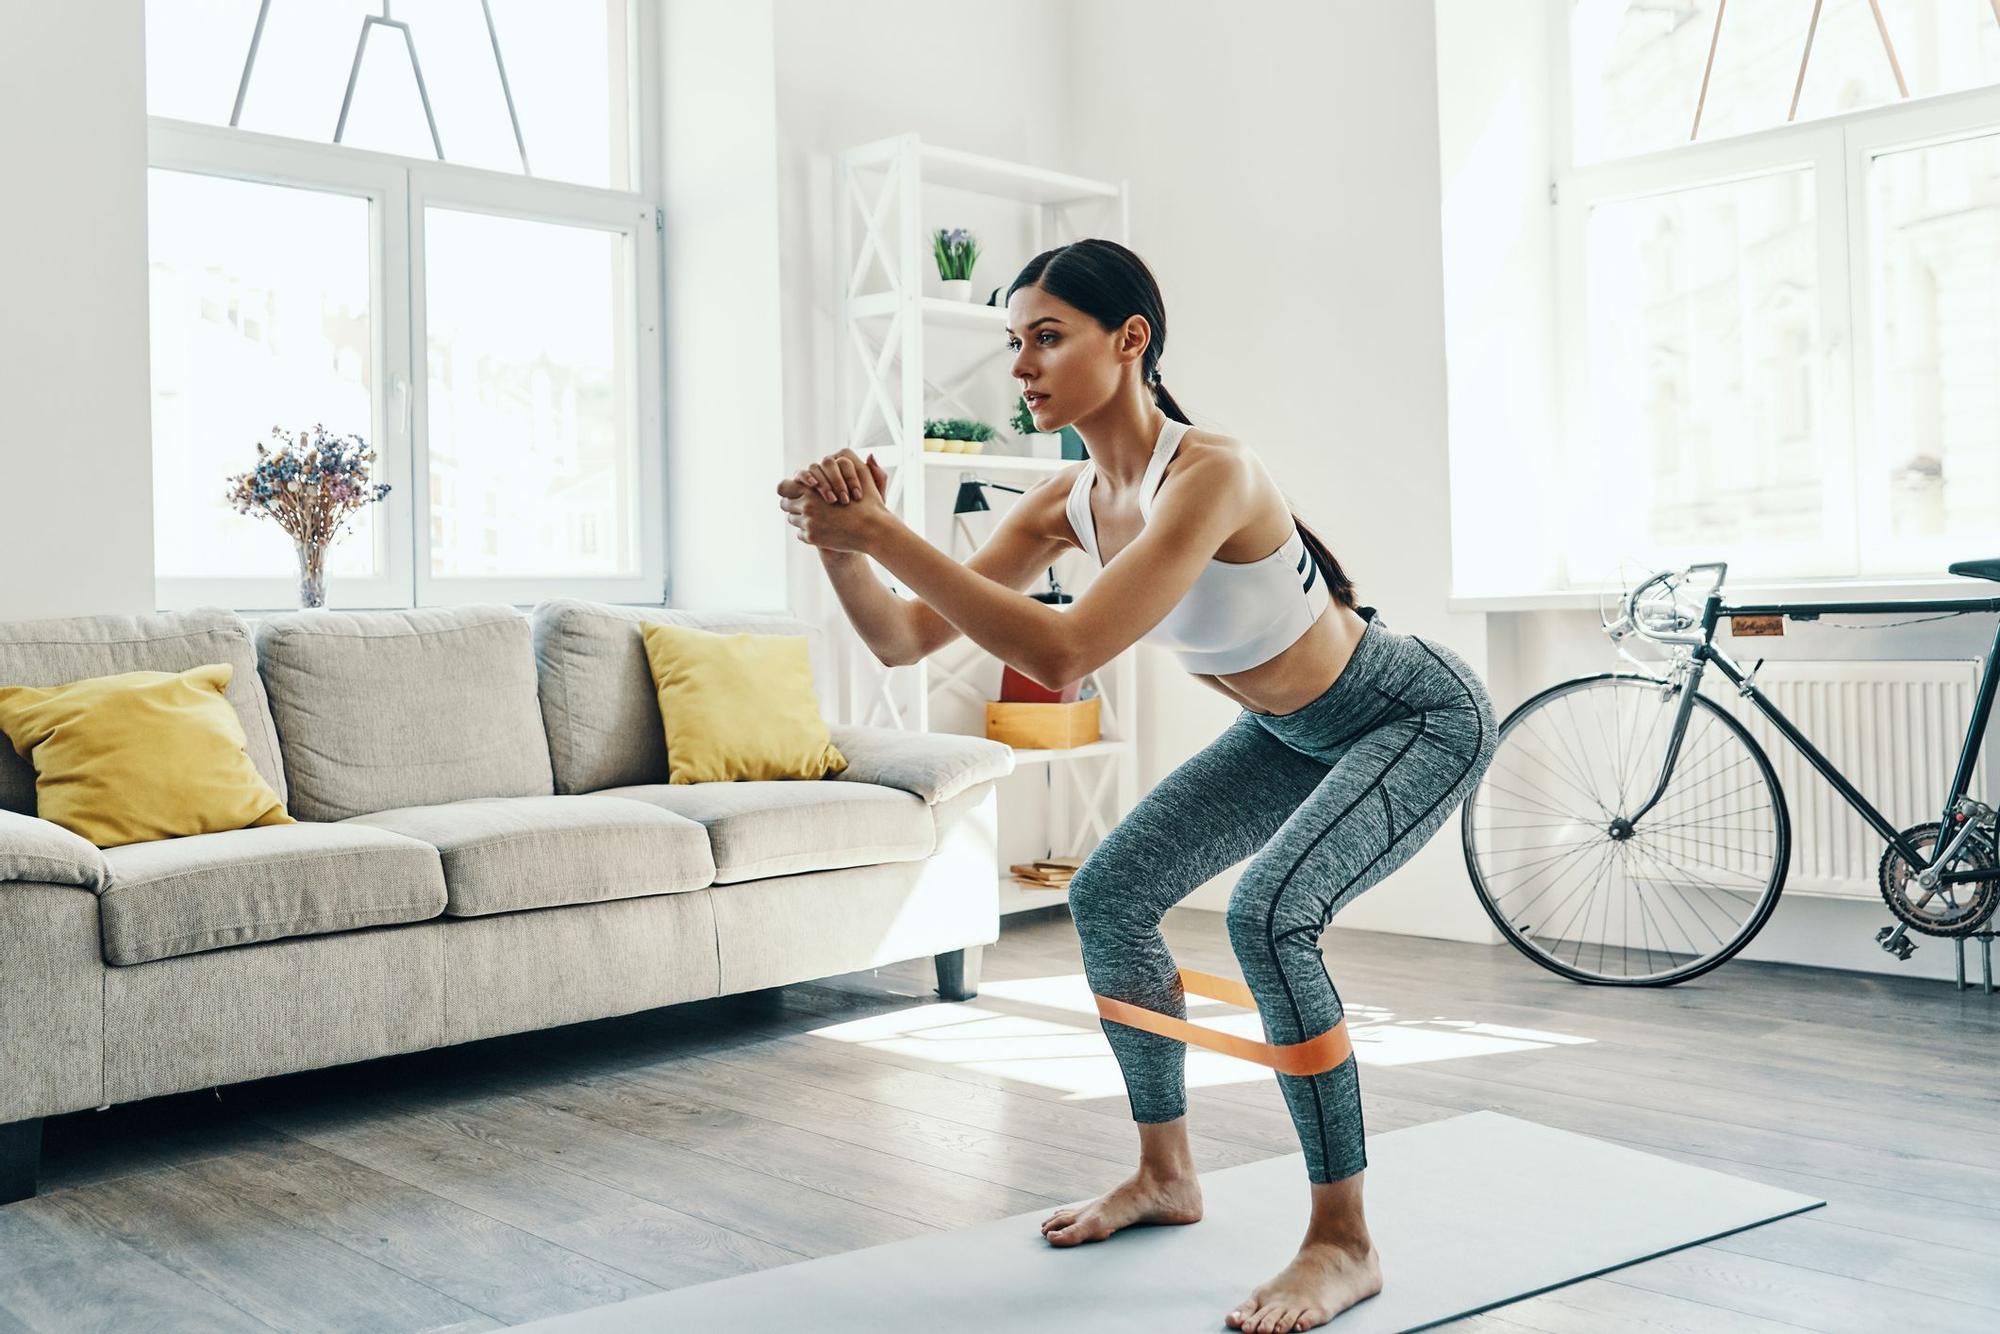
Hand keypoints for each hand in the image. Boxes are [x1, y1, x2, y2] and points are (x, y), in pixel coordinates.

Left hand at [776, 449, 891, 552]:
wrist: (873, 530)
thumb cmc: (869, 503)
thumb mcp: (863, 476)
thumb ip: (852, 462)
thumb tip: (864, 454)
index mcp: (812, 488)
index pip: (782, 487)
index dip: (788, 489)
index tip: (796, 492)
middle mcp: (806, 505)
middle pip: (785, 505)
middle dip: (793, 505)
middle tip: (805, 506)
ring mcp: (807, 523)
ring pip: (792, 520)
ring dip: (801, 519)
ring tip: (817, 518)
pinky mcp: (811, 537)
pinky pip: (801, 534)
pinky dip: (810, 533)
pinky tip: (823, 530)